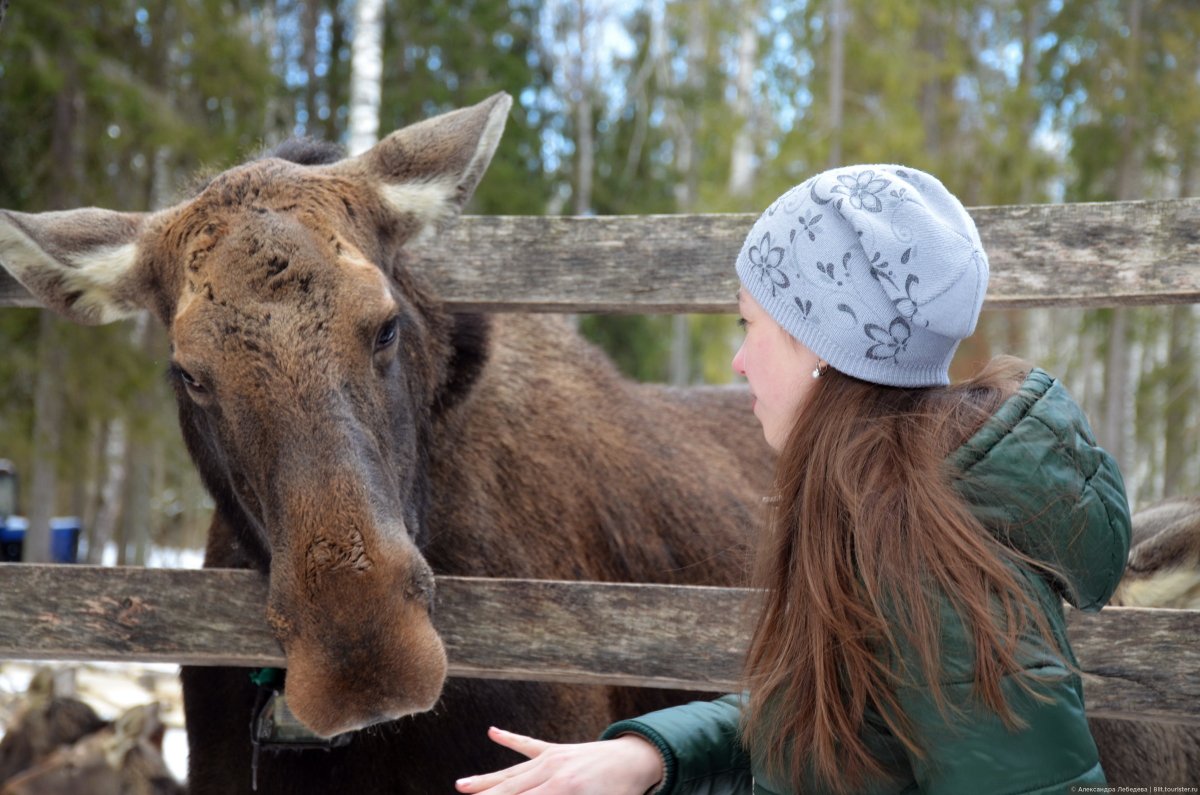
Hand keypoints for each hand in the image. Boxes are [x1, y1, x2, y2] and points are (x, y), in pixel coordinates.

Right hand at [455, 726, 664, 794]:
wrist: (637, 759)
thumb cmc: (622, 792)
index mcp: (563, 790)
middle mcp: (551, 771)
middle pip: (509, 789)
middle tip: (460, 794)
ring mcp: (552, 758)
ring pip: (512, 773)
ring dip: (486, 781)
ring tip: (461, 786)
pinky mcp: (556, 750)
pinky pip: (530, 746)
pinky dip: (511, 739)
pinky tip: (493, 732)